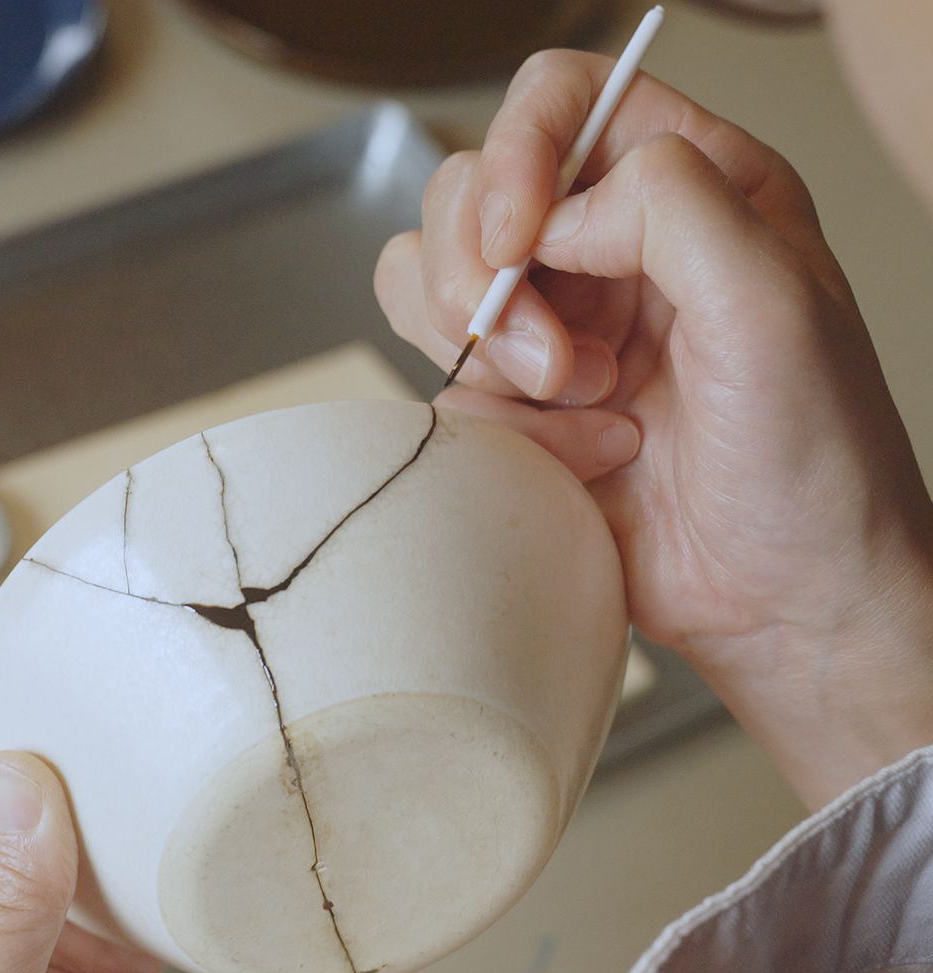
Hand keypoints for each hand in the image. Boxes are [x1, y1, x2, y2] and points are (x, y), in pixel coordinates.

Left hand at [0, 676, 187, 972]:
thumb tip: (17, 783)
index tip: (47, 722)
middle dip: (51, 723)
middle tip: (116, 724)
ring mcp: (37, 903)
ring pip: (69, 786)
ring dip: (112, 769)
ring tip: (158, 760)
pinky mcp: (107, 928)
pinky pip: (130, 843)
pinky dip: (158, 825)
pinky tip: (181, 828)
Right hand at [375, 50, 932, 807]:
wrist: (784, 597)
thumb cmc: (813, 460)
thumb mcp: (773, 303)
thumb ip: (667, 207)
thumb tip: (553, 216)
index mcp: (687, 188)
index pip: (557, 102)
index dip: (516, 156)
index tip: (516, 246)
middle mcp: (610, 250)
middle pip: (468, 197)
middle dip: (487, 284)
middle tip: (558, 364)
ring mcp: (557, 330)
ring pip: (431, 288)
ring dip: (488, 358)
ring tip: (583, 405)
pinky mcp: (520, 411)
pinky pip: (446, 388)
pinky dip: (499, 428)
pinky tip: (586, 459)